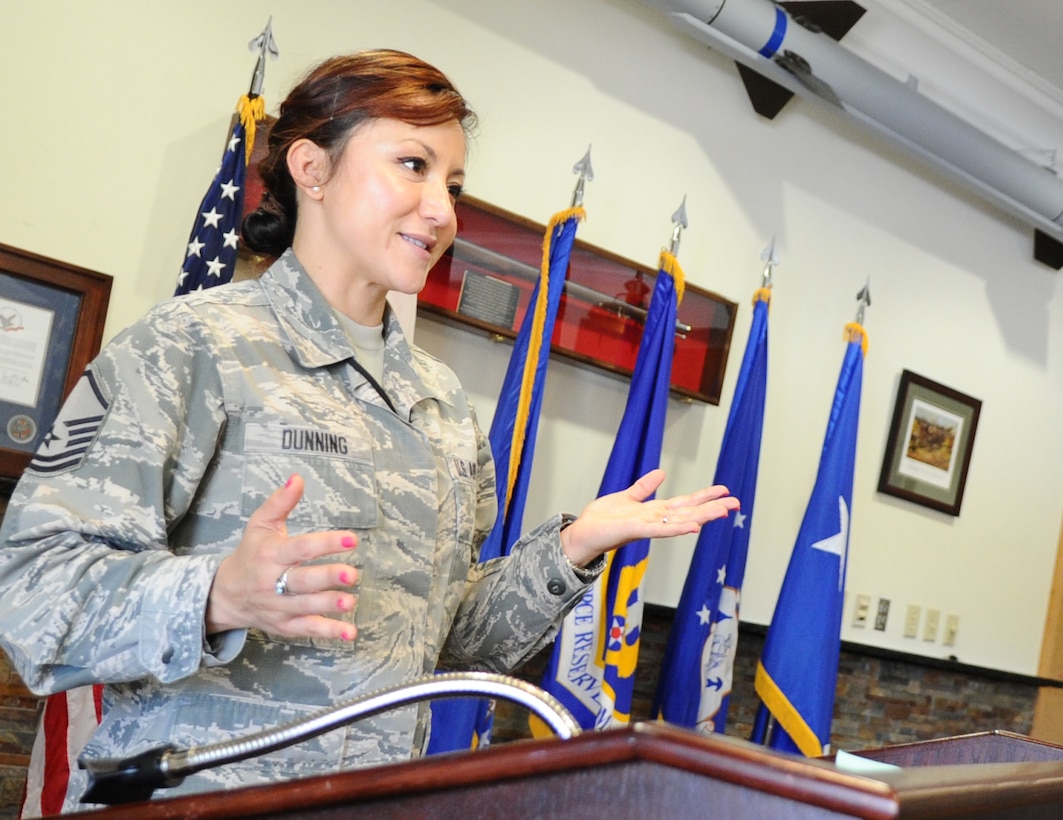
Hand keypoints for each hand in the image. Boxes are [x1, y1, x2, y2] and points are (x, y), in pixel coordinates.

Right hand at [205, 474, 359, 639]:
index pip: (300, 548)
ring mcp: (277, 607)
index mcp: (270, 555)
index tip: (351, 539)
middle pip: (301, 582)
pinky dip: (329, 633)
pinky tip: (350, 633)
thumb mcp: (261, 525)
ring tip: (351, 601)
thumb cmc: (251, 554)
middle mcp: (271, 583)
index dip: (326, 543)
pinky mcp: (283, 626)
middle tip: (352, 574)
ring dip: (329, 606)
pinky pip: (307, 631)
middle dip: (327, 578)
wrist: (225, 594)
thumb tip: (298, 478)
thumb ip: (280, 502)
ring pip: (305, 608)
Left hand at [559, 468, 738, 566]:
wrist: (583, 533)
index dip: (704, 497)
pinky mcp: (636, 531)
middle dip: (712, 508)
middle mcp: (656, 520)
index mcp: (654, 512)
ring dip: (703, 516)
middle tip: (736, 503)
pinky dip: (677, 528)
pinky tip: (693, 526)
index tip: (724, 491)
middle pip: (689, 512)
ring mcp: (648, 526)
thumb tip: (661, 473)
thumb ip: (644, 487)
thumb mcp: (626, 497)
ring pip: (681, 521)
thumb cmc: (602, 520)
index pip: (685, 503)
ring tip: (723, 511)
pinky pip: (661, 529)